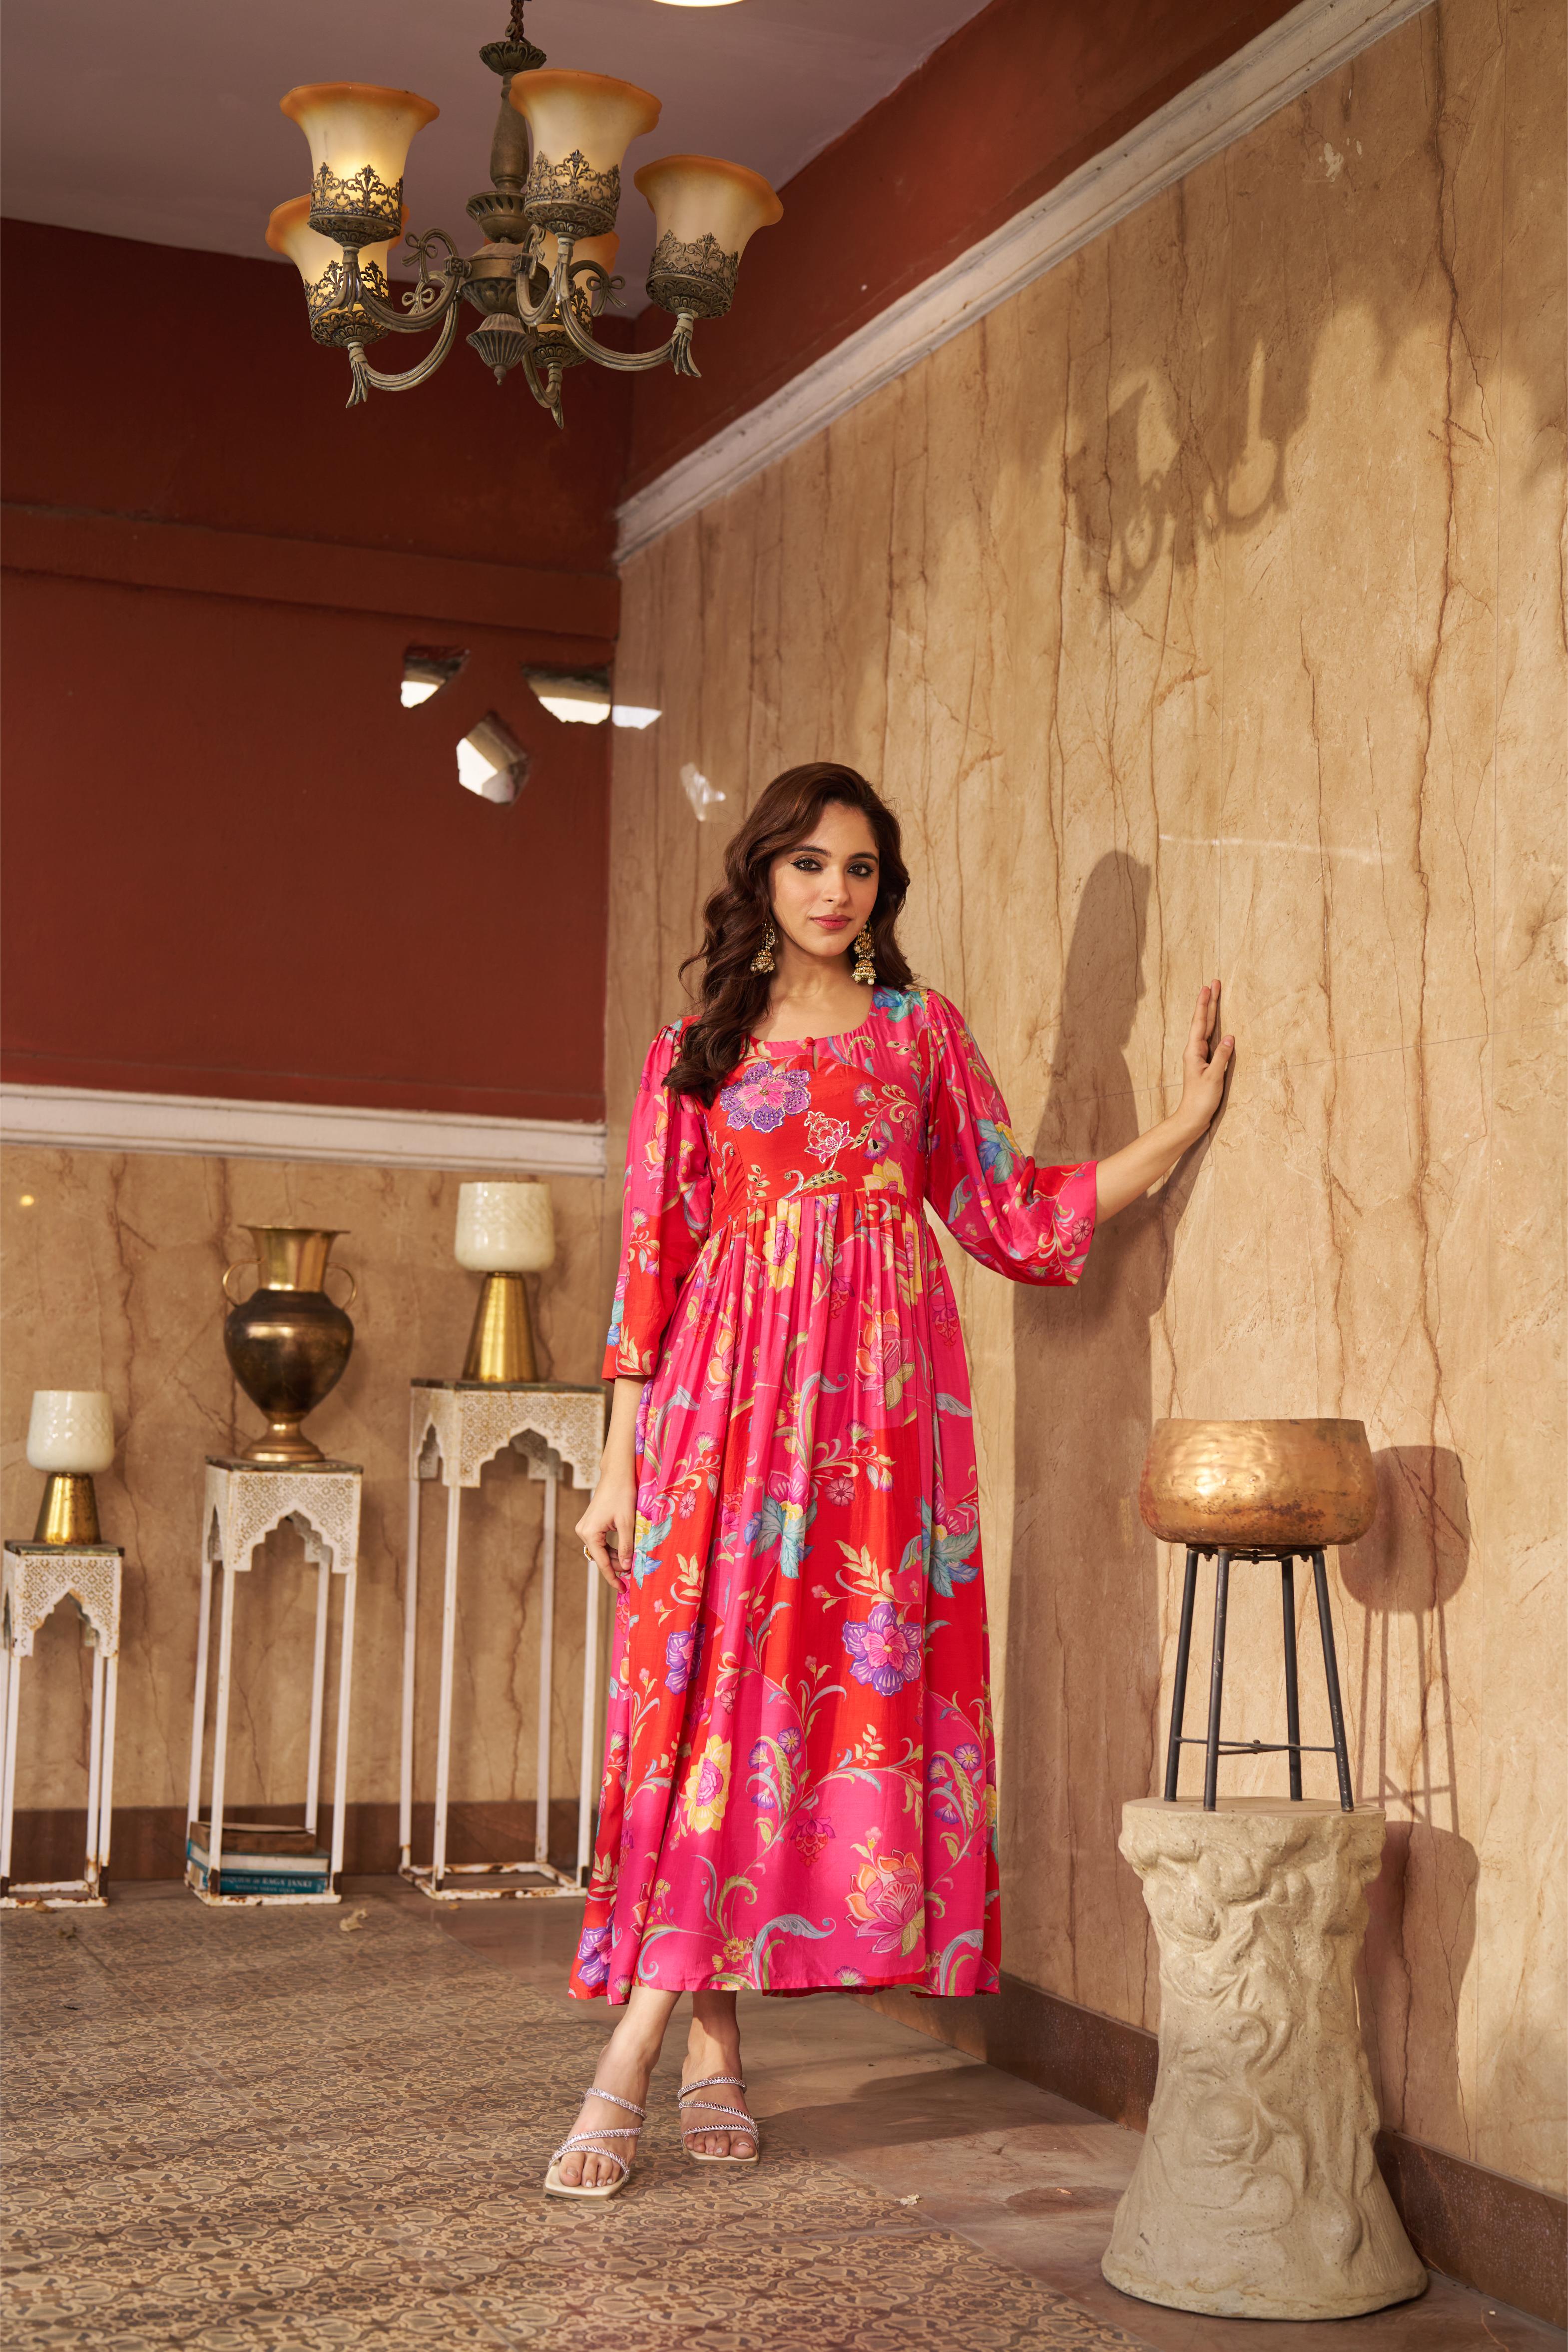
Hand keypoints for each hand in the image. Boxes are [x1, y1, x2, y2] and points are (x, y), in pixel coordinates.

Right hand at [576, 1476, 635, 1590]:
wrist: (617, 1474)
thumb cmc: (623, 1495)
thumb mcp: (627, 1523)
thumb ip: (625, 1546)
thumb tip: (625, 1568)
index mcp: (589, 1533)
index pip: (602, 1562)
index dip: (613, 1577)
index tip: (623, 1589)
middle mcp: (583, 1532)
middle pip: (600, 1557)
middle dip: (616, 1567)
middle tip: (631, 1578)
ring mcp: (585, 1527)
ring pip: (601, 1550)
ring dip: (615, 1557)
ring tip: (630, 1565)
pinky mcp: (590, 1523)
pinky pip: (601, 1542)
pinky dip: (612, 1548)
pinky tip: (624, 1552)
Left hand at [1175, 979, 1233, 1142]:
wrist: (1192, 1117)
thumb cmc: (1201, 1099)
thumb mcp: (1214, 1077)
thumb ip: (1222, 1057)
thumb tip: (1230, 1036)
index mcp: (1194, 1051)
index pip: (1201, 1022)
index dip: (1205, 1004)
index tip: (1208, 987)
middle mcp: (1195, 1050)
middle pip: (1203, 1021)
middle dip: (1209, 1001)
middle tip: (1213, 983)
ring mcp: (1199, 1056)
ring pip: (1206, 1028)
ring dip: (1211, 1011)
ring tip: (1213, 995)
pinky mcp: (1205, 1063)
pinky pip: (1210, 1039)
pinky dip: (1214, 1027)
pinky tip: (1217, 1023)